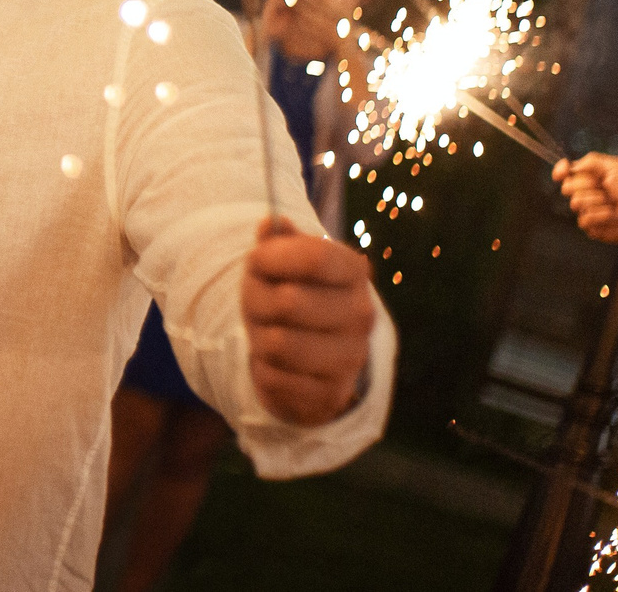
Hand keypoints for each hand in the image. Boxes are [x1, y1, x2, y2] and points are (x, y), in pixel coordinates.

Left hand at [241, 216, 376, 424]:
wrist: (307, 359)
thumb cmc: (289, 296)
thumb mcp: (279, 263)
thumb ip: (276, 240)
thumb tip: (272, 222)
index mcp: (354, 271)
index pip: (315, 256)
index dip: (271, 256)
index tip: (255, 261)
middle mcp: (362, 314)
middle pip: (288, 302)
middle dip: (257, 301)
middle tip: (259, 305)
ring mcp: (352, 358)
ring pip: (278, 344)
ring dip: (259, 338)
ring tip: (268, 333)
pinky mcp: (332, 395)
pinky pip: (273, 378)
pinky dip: (263, 369)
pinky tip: (277, 365)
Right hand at [553, 154, 617, 247]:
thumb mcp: (616, 166)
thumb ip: (591, 161)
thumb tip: (571, 166)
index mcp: (590, 177)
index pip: (565, 172)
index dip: (560, 171)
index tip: (563, 172)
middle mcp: (585, 193)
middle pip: (567, 187)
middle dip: (585, 185)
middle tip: (604, 187)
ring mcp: (587, 210)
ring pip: (576, 203)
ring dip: (597, 201)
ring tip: (613, 203)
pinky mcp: (591, 226)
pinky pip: (584, 219)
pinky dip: (601, 215)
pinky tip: (614, 215)